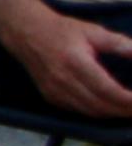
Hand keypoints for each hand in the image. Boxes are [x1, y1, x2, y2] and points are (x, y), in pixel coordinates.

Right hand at [11, 8, 131, 120]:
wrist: (25, 33)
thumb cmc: (61, 30)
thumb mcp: (93, 31)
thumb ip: (119, 44)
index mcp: (75, 61)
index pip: (106, 89)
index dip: (127, 99)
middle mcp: (63, 80)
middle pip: (100, 105)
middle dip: (124, 111)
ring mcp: (55, 91)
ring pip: (90, 112)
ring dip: (112, 114)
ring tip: (128, 111)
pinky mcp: (51, 97)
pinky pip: (78, 111)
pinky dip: (97, 113)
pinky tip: (108, 108)